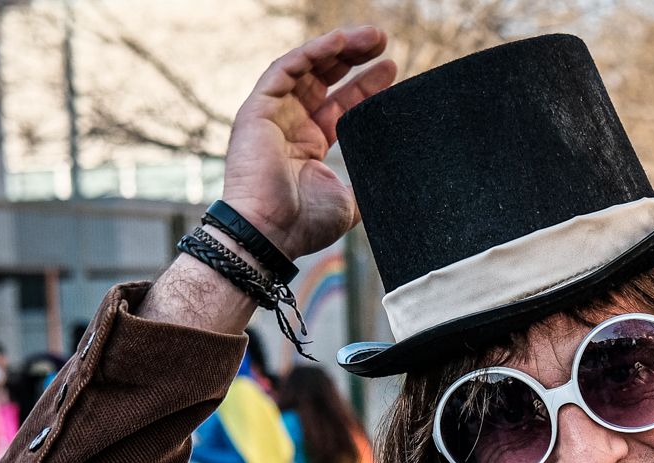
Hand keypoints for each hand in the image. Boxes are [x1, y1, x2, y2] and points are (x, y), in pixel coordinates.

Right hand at [219, 27, 395, 261]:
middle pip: (325, 80)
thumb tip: (396, 179)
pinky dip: (311, 53)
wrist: (272, 235)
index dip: (366, 86)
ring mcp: (273, 115)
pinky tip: (338, 41)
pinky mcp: (257, 109)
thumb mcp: (351, 202)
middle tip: (383, 41)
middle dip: (354, 58)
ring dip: (338, 48)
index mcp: (310, 145)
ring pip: (306, 68)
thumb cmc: (305, 224)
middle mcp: (291, 125)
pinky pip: (286, 70)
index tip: (392, 69)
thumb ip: (368, 184)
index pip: (342, 105)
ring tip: (370, 36)